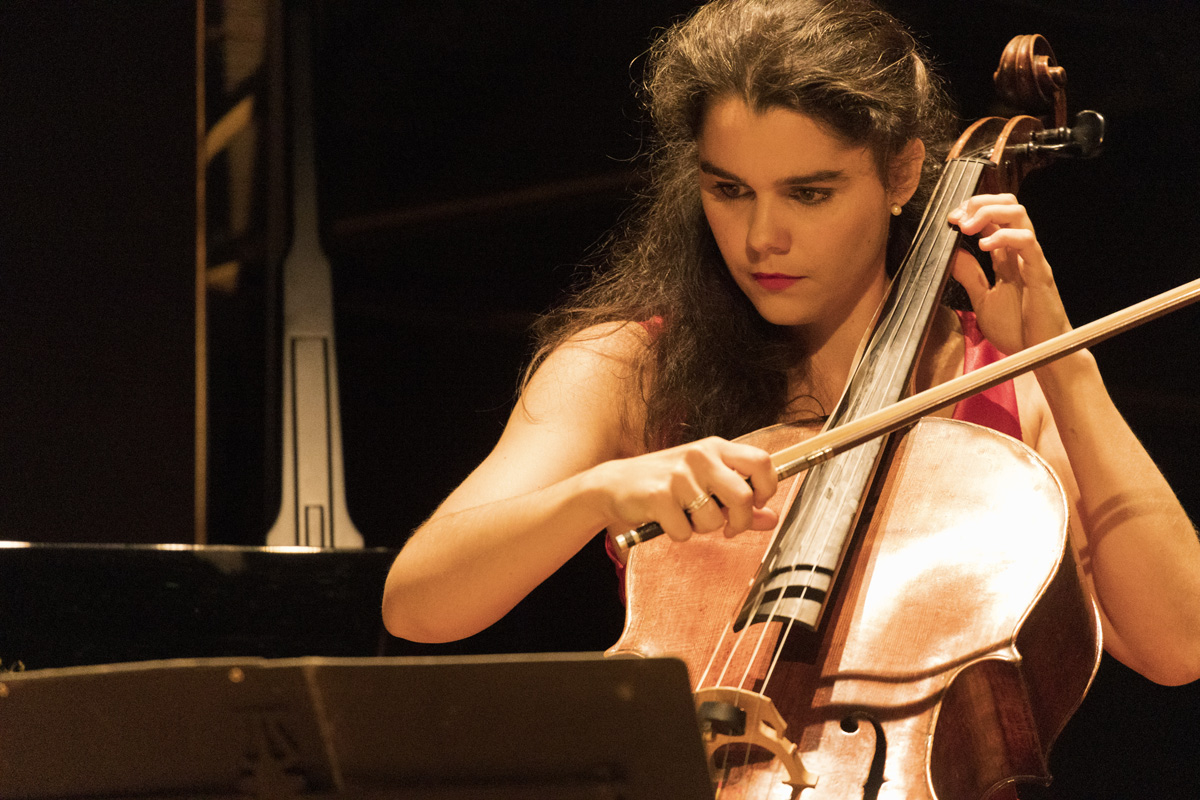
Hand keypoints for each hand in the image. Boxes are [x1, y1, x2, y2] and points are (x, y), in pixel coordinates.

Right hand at [594, 436, 778, 541]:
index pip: (762, 461)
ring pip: (713, 519)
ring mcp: (679, 475)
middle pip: (743, 496)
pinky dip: (678, 534)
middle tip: (729, 527)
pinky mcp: (659, 496)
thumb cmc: (663, 482)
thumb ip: (738, 500)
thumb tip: (772, 518)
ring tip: (686, 517)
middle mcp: (699, 456)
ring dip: (702, 529)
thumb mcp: (704, 483)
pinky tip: (666, 520)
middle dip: (740, 521)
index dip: (767, 488)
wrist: (614, 483)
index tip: (757, 503)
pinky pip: (684, 531)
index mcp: (715, 448)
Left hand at [948, 193, 1072, 354]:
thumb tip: (951, 253)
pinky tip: (984, 245)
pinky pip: (1027, 243)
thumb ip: (970, 275)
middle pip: (1009, 206)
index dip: (970, 211)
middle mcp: (1020, 253)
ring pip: (1019, 215)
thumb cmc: (1018, 330)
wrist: (1040, 354)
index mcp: (1007, 257)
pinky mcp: (1040, 273)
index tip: (949, 218)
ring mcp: (1032, 260)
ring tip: (966, 226)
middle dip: (981, 202)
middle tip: (958, 216)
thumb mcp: (983, 300)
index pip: (992, 219)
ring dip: (989, 212)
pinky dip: (1004, 237)